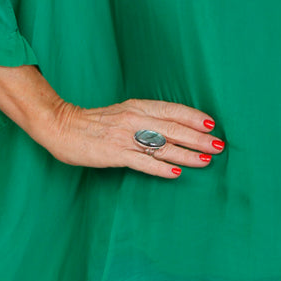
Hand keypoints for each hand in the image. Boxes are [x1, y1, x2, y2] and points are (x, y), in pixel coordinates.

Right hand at [42, 97, 223, 176]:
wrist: (61, 127)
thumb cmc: (95, 122)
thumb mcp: (124, 112)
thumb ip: (146, 118)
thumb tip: (174, 127)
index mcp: (137, 106)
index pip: (172, 110)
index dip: (193, 117)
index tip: (212, 124)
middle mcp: (134, 119)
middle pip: (173, 128)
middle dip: (198, 138)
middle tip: (219, 145)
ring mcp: (124, 137)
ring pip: (162, 146)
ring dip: (187, 154)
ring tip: (206, 160)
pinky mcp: (114, 154)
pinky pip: (142, 162)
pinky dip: (160, 168)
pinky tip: (176, 173)